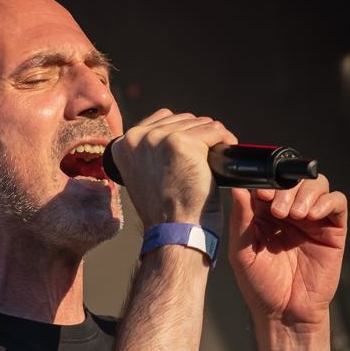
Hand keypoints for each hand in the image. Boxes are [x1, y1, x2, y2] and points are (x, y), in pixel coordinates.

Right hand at [110, 109, 237, 235]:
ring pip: (200, 124)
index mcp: (124, 145)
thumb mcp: (146, 177)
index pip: (163, 119)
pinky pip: (214, 131)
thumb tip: (176, 133)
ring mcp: (159, 138)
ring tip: (215, 161)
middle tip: (206, 161)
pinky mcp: (182, 143)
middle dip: (199, 136)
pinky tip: (225, 156)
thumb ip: (152, 153)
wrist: (174, 231)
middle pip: (183, 119)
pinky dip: (225, 142)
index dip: (183, 133)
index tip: (192, 153)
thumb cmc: (165, 213)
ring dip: (213, 140)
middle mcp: (138, 137)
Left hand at [227, 175, 347, 328]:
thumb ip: (241, 219)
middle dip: (287, 189)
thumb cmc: (260, 285)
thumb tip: (238, 187)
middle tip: (279, 210)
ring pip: (318, 185)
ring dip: (306, 193)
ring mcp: (313, 219)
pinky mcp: (333, 230)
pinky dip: (327, 202)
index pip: (270, 182)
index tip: (262, 194)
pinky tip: (312, 216)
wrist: (284, 313)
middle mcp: (290, 211)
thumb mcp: (242, 252)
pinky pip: (338, 203)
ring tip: (295, 215)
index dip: (267, 182)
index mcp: (265, 213)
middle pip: (296, 179)